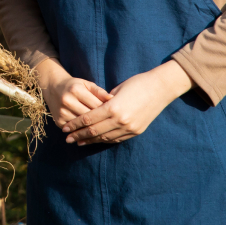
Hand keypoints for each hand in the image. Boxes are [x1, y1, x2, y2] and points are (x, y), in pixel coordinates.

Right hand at [34, 59, 111, 129]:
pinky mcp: (58, 121)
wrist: (52, 88)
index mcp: (76, 90)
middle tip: (111, 126)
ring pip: (82, 125)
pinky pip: (74, 130)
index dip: (107, 111)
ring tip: (103, 131)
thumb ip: (99, 92)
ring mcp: (61, 112)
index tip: (115, 116)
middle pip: (89, 116)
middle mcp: (67, 101)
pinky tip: (91, 133)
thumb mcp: (86, 84)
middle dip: (101, 121)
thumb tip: (112, 99)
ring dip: (93, 129)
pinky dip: (82, 132)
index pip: (96, 104)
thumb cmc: (74, 86)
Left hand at [63, 61, 192, 144]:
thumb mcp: (116, 90)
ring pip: (105, 138)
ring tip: (78, 142)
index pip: (88, 119)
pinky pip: (116, 139)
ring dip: (90, 140)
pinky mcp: (136, 131)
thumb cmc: (136, 83)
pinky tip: (96, 140)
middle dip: (78, 135)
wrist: (160, 89)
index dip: (75, 125)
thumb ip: (103, 103)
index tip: (65, 128)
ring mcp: (129, 128)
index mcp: (113, 108)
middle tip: (67, 139)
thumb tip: (92, 111)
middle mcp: (121, 120)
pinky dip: (104, 140)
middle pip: (94, 131)